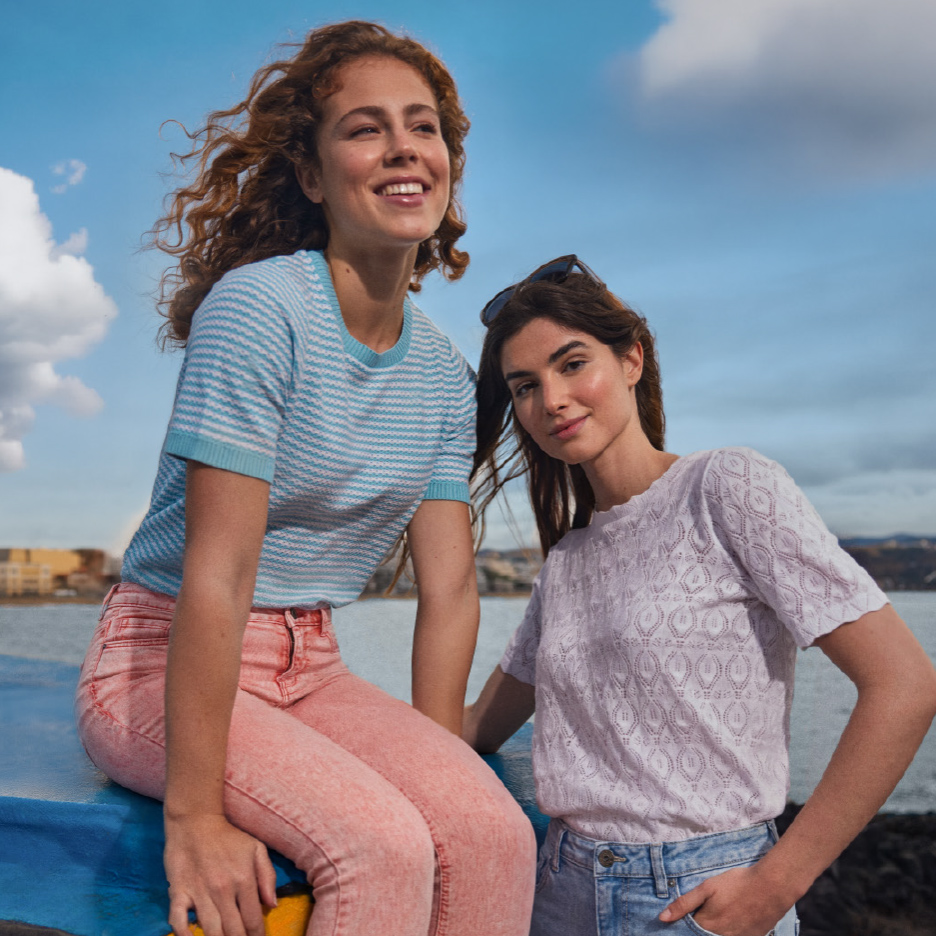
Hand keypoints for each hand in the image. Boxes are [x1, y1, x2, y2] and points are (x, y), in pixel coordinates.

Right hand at [165, 813, 277, 935]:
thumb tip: (272, 905)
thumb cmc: (228, 837)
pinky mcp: (178, 892)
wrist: (195, 821)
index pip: (253, 919)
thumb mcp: (256, 848)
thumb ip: (268, 876)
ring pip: (211, 931)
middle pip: (234, 930)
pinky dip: (184, 935)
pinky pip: (178, 921)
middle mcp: (223, 889)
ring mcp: (199, 892)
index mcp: (244, 879)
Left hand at [659, 865, 788, 935]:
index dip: (682, 927)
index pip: (688, 932)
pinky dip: (730, 932)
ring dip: (713, 931)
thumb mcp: (707, 888)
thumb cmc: (736, 884)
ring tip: (721, 915)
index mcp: (706, 926)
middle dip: (697, 930)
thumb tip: (662, 918)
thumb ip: (684, 903)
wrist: (770, 887)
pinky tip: (732, 920)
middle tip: (708, 913)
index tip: (676, 923)